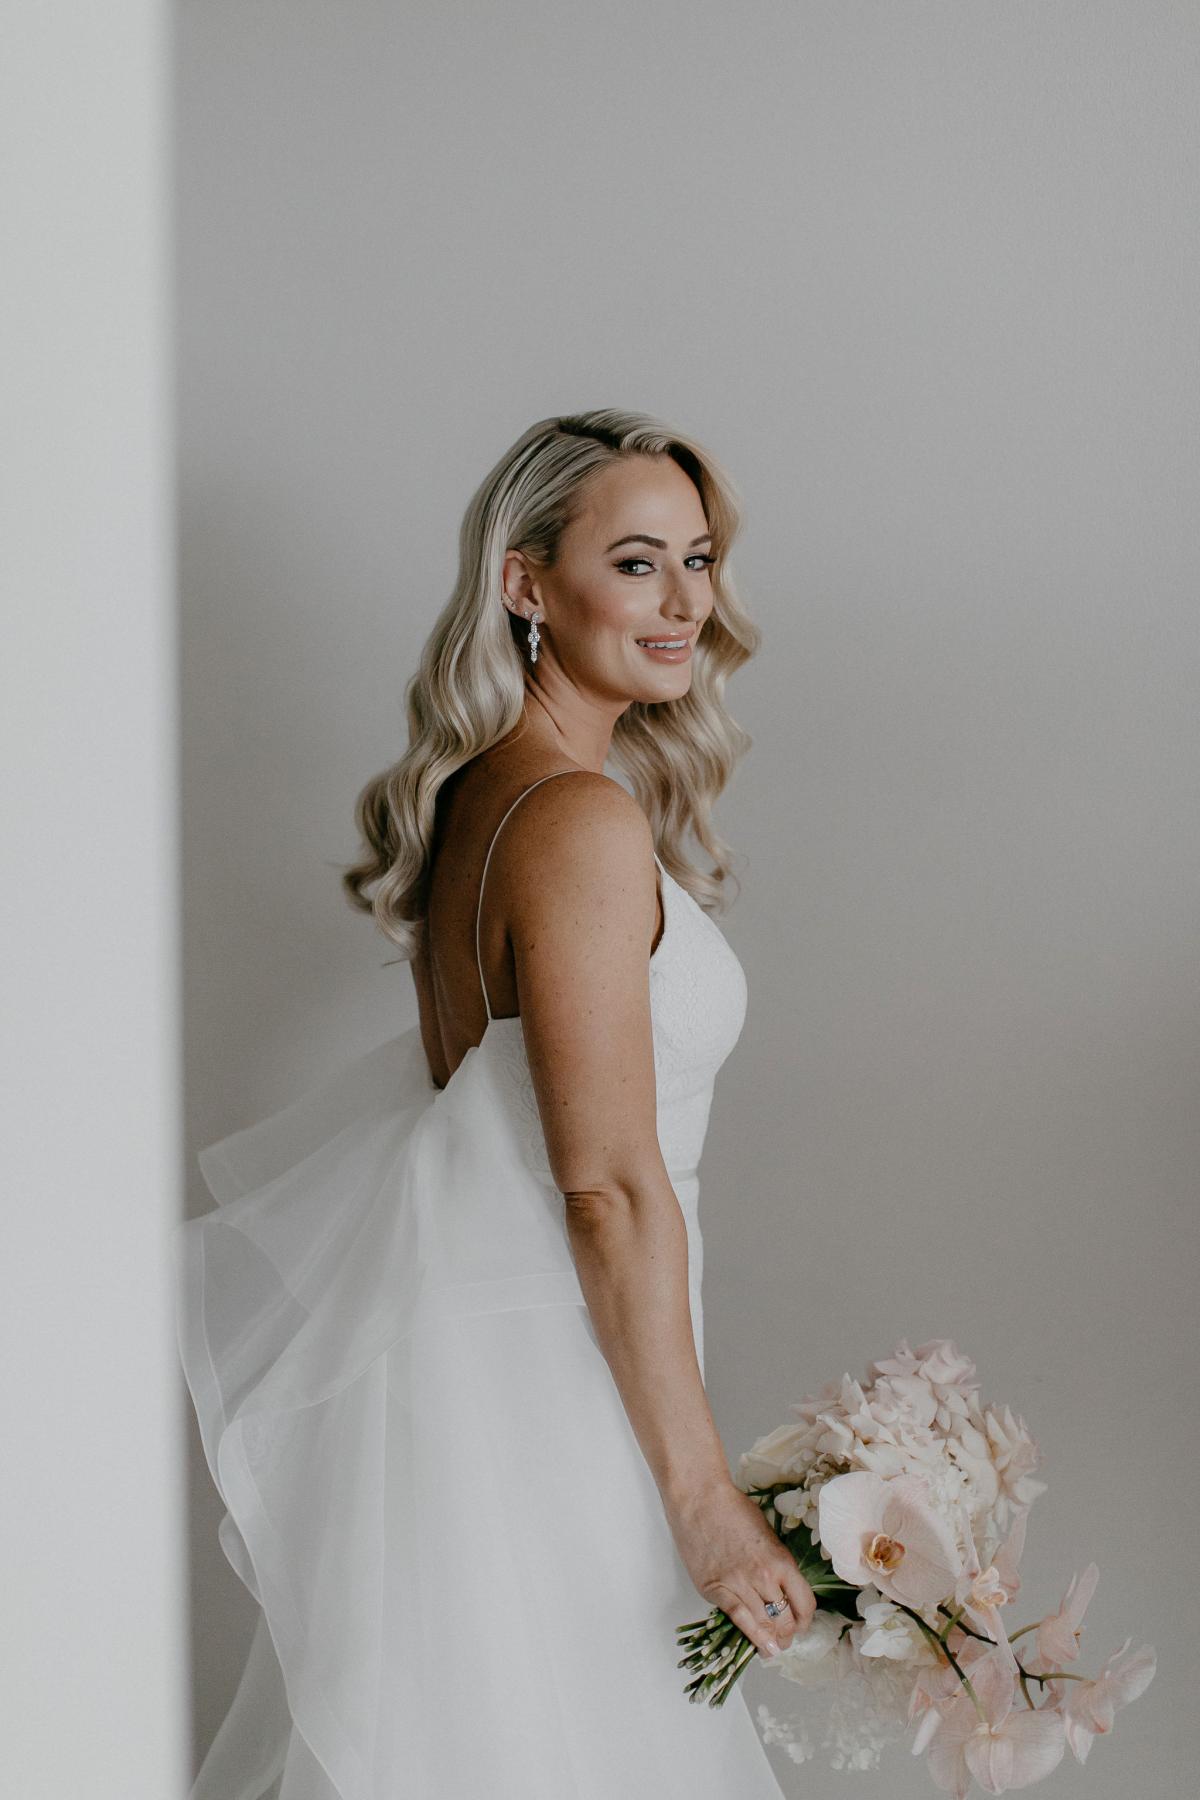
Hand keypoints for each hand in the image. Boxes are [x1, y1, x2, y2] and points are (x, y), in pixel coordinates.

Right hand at [664, 1478, 816, 1658]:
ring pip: (764, 1625)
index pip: (804, 1603)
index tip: (802, 1622)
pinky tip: (762, 1648)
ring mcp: (739, 1585)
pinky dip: (753, 1637)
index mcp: (781, 1561)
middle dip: (789, 1632)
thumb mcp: (768, 1534)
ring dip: (772, 1638)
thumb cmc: (733, 1509)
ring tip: (774, 1645)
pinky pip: (738, 1620)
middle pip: (785, 1619)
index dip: (805, 1619)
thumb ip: (777, 1563)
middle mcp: (764, 1577)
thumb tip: (782, 1587)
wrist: (700, 1499)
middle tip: (786, 1636)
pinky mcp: (715, 1589)